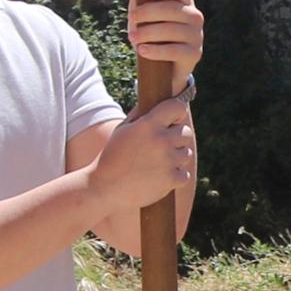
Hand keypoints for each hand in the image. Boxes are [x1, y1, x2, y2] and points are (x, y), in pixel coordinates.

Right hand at [87, 90, 197, 212]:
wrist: (104, 188)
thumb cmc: (112, 157)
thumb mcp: (122, 130)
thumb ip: (141, 116)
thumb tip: (156, 102)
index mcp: (148, 125)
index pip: (177, 107)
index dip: (177, 112)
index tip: (172, 119)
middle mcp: (161, 140)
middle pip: (186, 132)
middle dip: (177, 137)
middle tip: (162, 145)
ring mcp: (168, 160)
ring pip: (186, 153)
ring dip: (176, 157)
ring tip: (157, 163)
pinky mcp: (171, 179)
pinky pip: (185, 174)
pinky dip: (175, 176)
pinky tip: (160, 176)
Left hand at [126, 0, 204, 73]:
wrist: (162, 68)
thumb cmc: (152, 33)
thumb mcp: (142, 10)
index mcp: (183, 0)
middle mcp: (194, 15)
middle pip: (172, 8)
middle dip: (148, 13)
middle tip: (131, 19)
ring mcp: (197, 35)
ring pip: (172, 30)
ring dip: (148, 33)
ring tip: (132, 38)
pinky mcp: (194, 54)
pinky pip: (174, 50)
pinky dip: (155, 50)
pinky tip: (142, 50)